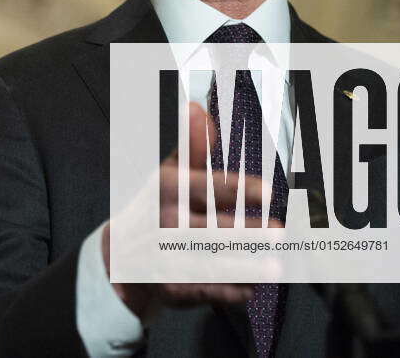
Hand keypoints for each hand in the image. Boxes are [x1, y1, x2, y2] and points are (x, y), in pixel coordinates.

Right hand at [103, 102, 272, 318]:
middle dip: (246, 232)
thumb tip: (197, 107)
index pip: (207, 188)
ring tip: (275, 267)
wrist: (119, 257)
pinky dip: (226, 292)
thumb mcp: (169, 174)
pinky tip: (251, 289)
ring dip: (243, 266)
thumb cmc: (157, 207)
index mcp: (167, 190)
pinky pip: (201, 291)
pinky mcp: (168, 288)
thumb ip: (191, 146)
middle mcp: (164, 223)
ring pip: (209, 262)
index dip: (238, 190)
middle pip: (210, 227)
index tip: (269, 192)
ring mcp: (164, 258)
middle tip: (280, 232)